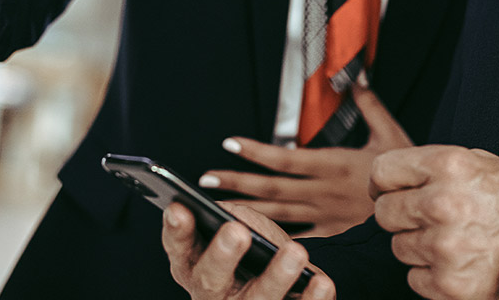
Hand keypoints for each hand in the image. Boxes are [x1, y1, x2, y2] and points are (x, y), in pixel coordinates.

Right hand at [161, 200, 334, 299]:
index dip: (177, 231)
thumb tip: (233, 216)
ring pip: (257, 299)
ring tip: (295, 253)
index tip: (179, 208)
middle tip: (237, 232)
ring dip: (276, 276)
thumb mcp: (238, 232)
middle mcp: (212, 294)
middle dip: (222, 255)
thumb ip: (232, 220)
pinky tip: (322, 282)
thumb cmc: (251, 254)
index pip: (178, 248)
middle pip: (210, 280)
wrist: (280, 292)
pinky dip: (311, 298)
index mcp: (193, 266)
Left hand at [201, 84, 414, 236]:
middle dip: (236, 183)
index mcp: (335, 166)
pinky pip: (299, 238)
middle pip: (271, 189)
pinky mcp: (334, 236)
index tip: (229, 142)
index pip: (285, 159)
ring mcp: (327, 218)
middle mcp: (324, 193)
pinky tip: (255, 236)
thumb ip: (368, 104)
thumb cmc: (410, 174)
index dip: (255, 151)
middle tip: (206, 179)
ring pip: (278, 215)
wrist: (426, 213)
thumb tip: (353, 76)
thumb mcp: (391, 134)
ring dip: (244, 209)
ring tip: (217, 206)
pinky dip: (273, 237)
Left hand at [369, 146, 498, 299]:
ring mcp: (444, 247)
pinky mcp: (448, 283)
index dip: (383, 182)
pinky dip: (431, 274)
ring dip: (418, 245)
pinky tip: (457, 261)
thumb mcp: (478, 162)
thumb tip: (391, 177)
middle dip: (400, 215)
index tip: (388, 189)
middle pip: (383, 212)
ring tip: (451, 238)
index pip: (382, 171)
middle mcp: (441, 203)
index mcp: (447, 166)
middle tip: (427, 216)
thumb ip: (431, 166)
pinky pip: (413, 278)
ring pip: (398, 246)